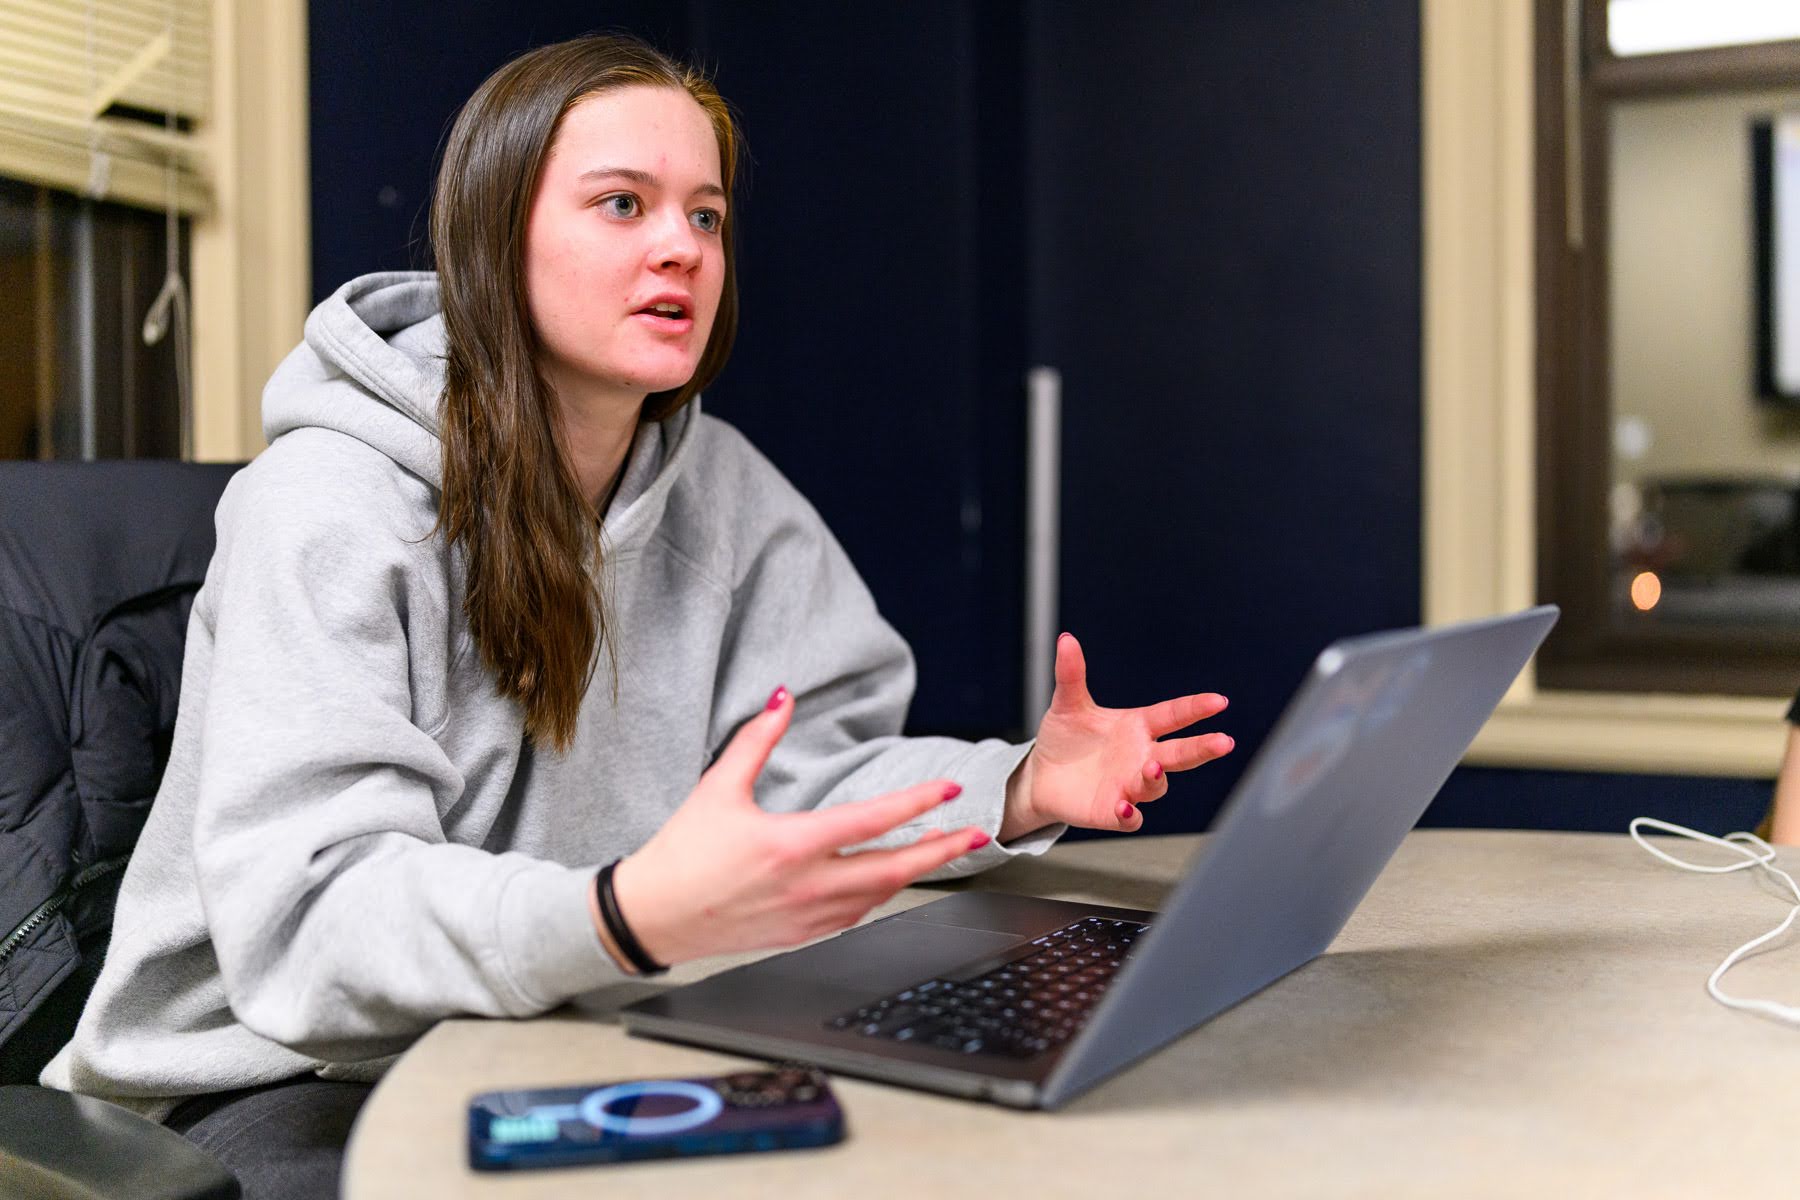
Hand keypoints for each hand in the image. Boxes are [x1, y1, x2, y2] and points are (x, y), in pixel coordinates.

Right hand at [610, 687, 989, 965]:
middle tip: (976, 833)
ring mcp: (806, 917)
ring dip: (916, 872)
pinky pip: (856, 915)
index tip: (948, 788)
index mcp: (789, 845)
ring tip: (943, 850)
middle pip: (893, 869)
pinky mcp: (800, 936)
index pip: (870, 821)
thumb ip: (756, 739)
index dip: (915, 803)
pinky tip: (891, 878)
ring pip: (880, 896)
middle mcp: (806, 886)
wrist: (653, 916)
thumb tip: (783, 698)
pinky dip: (881, 894)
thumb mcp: (718, 786)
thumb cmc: (682, 852)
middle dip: (941, 850)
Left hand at [1001, 633, 1231, 839]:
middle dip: (1203, 748)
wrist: (1042, 775)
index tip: (1219, 701)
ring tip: (1150, 768)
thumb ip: (1072, 675)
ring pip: (1155, 785)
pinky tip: (1124, 806)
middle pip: (1180, 754)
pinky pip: (1130, 818)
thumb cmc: (1065, 738)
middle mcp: (1141, 757)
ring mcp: (1130, 786)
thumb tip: (1066, 639)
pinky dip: (1130, 814)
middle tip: (1224, 742)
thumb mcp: (1068, 703)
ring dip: (1156, 779)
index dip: (1196, 708)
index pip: (1174, 715)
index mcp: (1138, 726)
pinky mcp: (1112, 811)